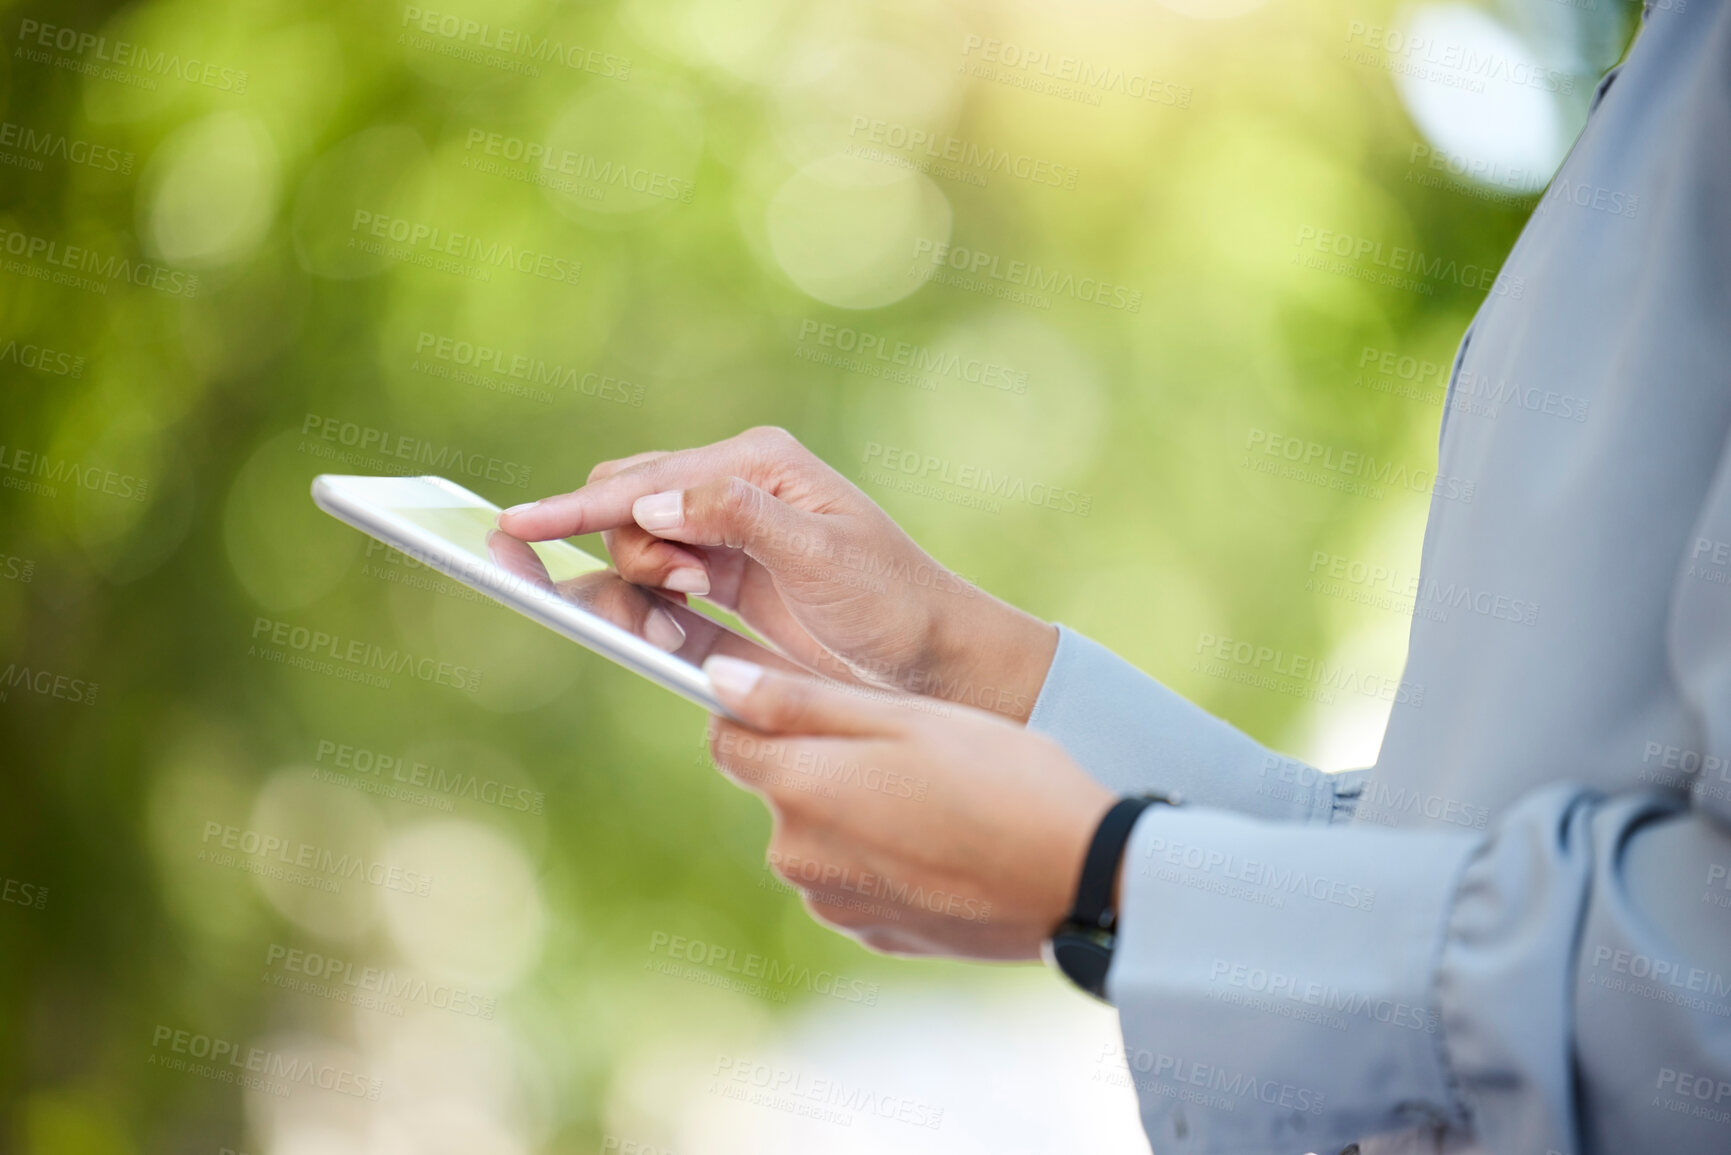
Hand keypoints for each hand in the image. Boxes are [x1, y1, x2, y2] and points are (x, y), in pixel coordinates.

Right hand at [498, 426, 1056, 721]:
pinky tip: (678, 636)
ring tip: (685, 624)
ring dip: (642, 590)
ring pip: (638, 551)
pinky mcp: (729, 584)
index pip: (647, 481)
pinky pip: (659, 590)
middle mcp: (735, 492)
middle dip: (624, 553)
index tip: (514, 527)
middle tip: (681, 596)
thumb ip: (736, 518)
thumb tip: (649, 497)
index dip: (576, 507)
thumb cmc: (891, 601)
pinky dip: (651, 613)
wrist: (936, 659)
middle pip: (630, 506)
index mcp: (756, 465)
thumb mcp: (821, 554)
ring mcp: (728, 538)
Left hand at [700, 654, 1115, 960]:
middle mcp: (797, 857)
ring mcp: (833, 903)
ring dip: (856, 809)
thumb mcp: (902, 717)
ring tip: (936, 797)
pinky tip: (944, 843)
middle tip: (909, 747)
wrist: (1078, 878)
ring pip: (819, 833)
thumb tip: (717, 680)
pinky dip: (884, 855)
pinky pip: (855, 877)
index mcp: (799, 790)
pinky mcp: (872, 933)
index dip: (761, 711)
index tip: (812, 700)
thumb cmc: (1000, 778)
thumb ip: (799, 700)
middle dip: (823, 761)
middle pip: (780, 787)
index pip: (726, 740)